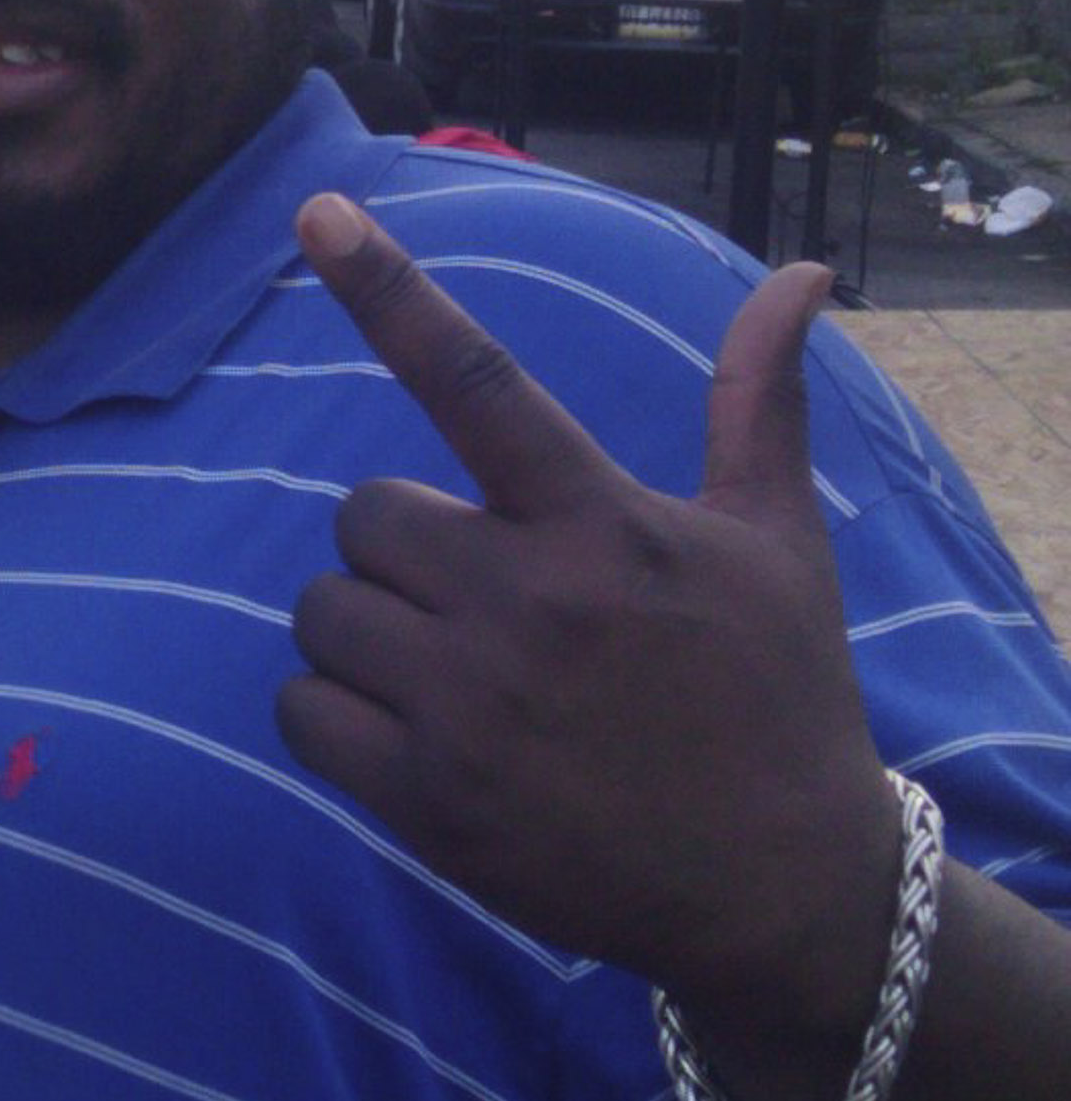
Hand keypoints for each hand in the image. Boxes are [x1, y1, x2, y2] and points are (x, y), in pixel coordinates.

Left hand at [277, 193, 900, 1051]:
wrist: (779, 889)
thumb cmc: (774, 694)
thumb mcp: (775, 542)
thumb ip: (757, 403)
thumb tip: (799, 276)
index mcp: (599, 524)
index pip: (474, 382)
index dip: (387, 292)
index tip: (315, 211)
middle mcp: (524, 602)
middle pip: (363, 515)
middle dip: (403, 548)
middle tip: (482, 598)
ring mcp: (468, 705)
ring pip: (323, 611)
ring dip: (365, 629)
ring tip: (454, 669)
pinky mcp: (426, 798)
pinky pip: (302, 710)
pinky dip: (334, 714)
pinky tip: (411, 733)